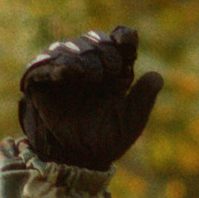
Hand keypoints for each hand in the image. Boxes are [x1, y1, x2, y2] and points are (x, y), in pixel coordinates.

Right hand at [17, 23, 161, 171]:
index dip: (124, 37)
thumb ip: (143, 98)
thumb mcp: (131, 121)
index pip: (119, 40)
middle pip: (94, 39)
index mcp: (114, 70)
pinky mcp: (41, 82)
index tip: (126, 42)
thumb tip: (157, 76)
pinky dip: (54, 64)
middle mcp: (89, 65)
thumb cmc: (108, 141)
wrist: (81, 160)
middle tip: (109, 71)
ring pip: (68, 47)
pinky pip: (43, 64)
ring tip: (88, 74)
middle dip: (103, 50)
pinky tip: (67, 72)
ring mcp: (64, 72)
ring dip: (80, 56)